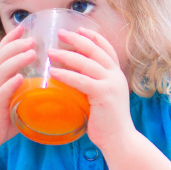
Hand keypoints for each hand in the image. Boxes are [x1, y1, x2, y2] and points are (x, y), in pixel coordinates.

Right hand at [0, 24, 35, 152]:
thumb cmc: (0, 123)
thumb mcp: (15, 103)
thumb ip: (29, 94)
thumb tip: (53, 90)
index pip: (2, 55)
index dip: (10, 40)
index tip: (22, 27)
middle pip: (1, 58)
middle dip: (16, 45)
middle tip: (32, 38)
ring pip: (1, 72)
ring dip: (16, 60)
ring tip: (31, 52)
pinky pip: (1, 94)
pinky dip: (10, 85)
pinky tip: (19, 79)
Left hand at [47, 27, 135, 148]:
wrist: (120, 140)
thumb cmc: (107, 122)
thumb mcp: (102, 98)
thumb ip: (92, 85)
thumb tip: (72, 77)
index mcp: (116, 74)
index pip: (106, 48)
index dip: (92, 37)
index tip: (78, 29)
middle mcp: (116, 75)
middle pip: (95, 50)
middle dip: (76, 39)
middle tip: (60, 33)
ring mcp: (111, 84)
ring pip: (87, 63)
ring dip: (67, 55)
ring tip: (50, 52)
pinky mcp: (104, 94)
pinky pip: (82, 80)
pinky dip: (66, 75)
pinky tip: (53, 73)